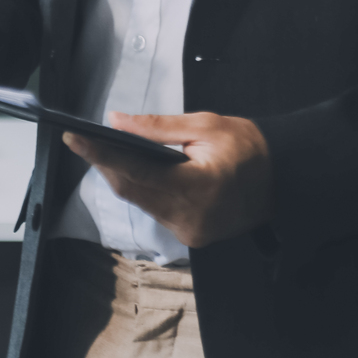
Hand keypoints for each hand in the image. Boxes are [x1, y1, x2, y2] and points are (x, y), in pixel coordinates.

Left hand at [62, 111, 273, 248]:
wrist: (284, 178)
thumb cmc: (248, 146)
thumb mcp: (205, 125)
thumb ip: (156, 127)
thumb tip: (115, 121)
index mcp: (199, 187)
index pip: (137, 170)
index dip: (101, 154)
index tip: (74, 138)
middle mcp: (192, 217)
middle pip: (132, 190)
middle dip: (104, 164)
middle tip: (81, 140)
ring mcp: (192, 232)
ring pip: (141, 202)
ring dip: (121, 177)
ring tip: (101, 151)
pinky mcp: (193, 236)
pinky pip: (156, 210)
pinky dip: (141, 189)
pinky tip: (130, 170)